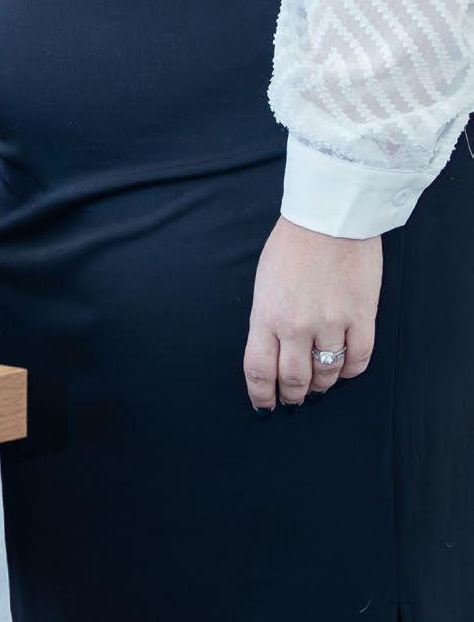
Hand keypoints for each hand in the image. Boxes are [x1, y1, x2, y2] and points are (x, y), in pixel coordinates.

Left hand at [243, 215, 380, 409]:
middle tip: (294, 399)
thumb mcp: (264, 283)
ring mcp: (332, 323)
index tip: (264, 405)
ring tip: (319, 386)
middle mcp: (296, 326)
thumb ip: (267, 319)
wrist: (330, 217)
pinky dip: (351, 371)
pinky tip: (345, 370)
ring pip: (327, 373)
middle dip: (293, 395)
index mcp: (266, 315)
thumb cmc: (292, 244)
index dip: (261, 395)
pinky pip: (359, 359)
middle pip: (294, 379)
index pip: (259, 371)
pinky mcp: (362, 317)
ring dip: (321, 385)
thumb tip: (273, 350)